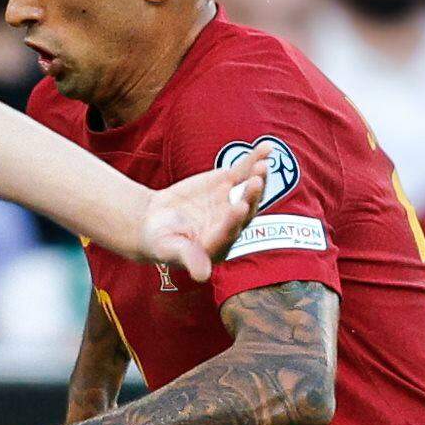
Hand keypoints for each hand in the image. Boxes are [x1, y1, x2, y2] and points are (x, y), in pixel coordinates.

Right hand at [135, 154, 269, 282]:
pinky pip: (244, 171)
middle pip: (246, 211)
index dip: (234, 219)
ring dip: (257, 177)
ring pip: (249, 190)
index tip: (239, 206)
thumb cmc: (162, 241)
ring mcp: (233, 202)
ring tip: (262, 163)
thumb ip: (188, 258)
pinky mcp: (229, 185)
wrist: (157, 221)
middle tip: (254, 181)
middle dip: (251, 196)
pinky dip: (255, 159)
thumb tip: (202, 276)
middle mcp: (233, 225)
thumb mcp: (170, 250)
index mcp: (220, 244)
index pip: (230, 232)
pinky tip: (267, 147)